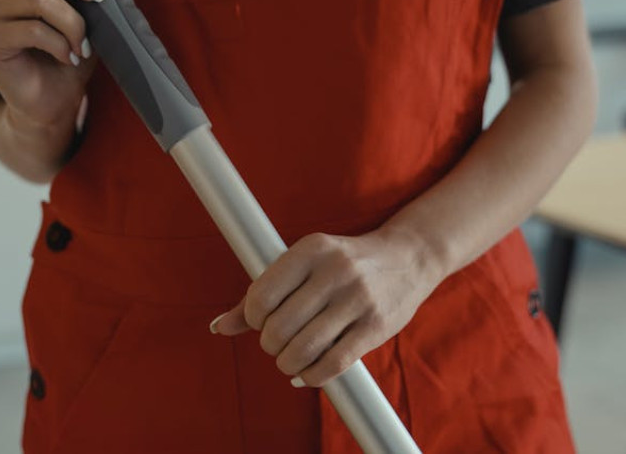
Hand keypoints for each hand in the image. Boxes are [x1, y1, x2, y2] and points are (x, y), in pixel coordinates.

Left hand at [209, 228, 445, 387]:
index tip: (260, 321)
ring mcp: (358, 299)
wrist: (407, 258)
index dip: (251, 318)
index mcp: (311, 249)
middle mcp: (335, 271)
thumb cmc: (342, 263)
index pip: (261, 296)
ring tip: (288, 359)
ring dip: (287, 363)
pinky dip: (311, 376)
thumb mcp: (303, 264)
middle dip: (270, 344)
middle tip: (276, 342)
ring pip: (303, 349)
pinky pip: (332, 364)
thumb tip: (218, 327)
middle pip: (280, 327)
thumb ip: (261, 293)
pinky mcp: (375, 327)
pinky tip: (306, 372)